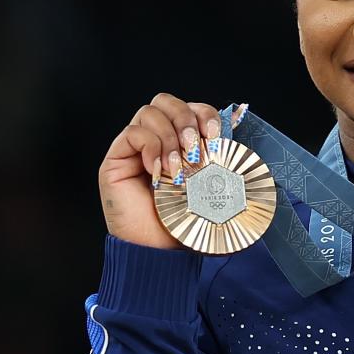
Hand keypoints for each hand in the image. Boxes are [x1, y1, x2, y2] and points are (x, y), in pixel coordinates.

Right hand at [98, 94, 222, 249]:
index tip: (216, 135)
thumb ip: (220, 162)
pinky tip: (158, 171)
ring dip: (170, 137)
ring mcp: (135, 148)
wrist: (160, 253)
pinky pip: (133, 132)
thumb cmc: (184, 224)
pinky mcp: (116, 159)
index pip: (190, 108)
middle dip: (185, 117)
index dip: (204, 114)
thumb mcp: (211, 189)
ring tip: (177, 168)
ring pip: (150, 112)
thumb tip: (237, 138)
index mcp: (180, 144)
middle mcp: (156, 141)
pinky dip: (151, 146)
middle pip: (166, 100)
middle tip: (195, 148)